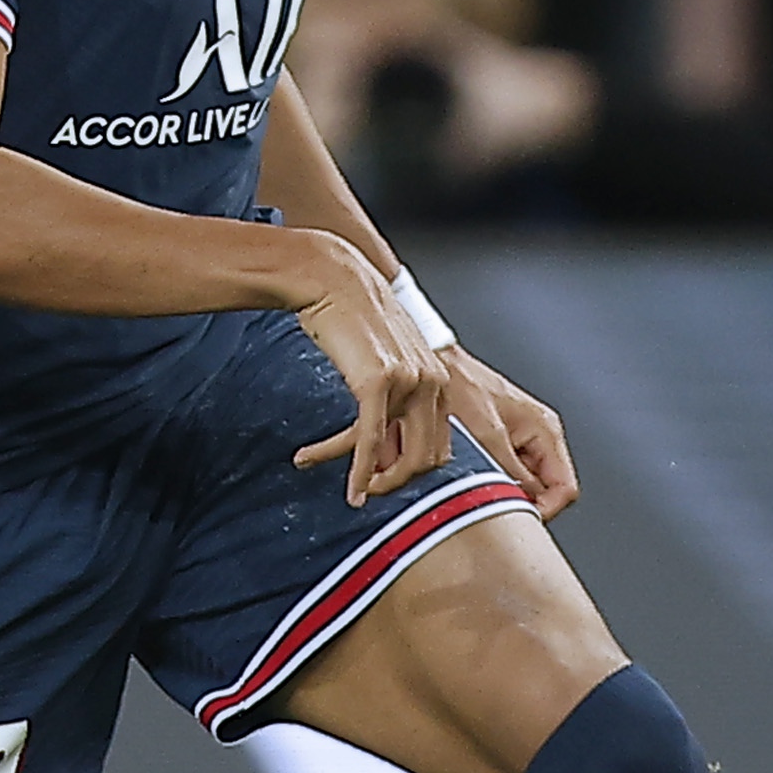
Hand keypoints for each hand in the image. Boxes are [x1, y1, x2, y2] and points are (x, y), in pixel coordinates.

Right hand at [284, 235, 450, 505]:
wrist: (332, 278)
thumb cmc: (351, 316)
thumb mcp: (384, 356)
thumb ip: (393, 392)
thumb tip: (382, 435)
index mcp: (438, 379)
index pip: (440, 444)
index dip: (415, 471)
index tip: (388, 482)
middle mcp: (432, 382)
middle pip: (428, 457)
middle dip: (400, 484)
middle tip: (372, 495)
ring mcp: (408, 382)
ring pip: (399, 454)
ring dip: (374, 480)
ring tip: (354, 492)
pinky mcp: (377, 382)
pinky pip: (371, 440)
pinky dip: (360, 470)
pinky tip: (351, 487)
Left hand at [441, 348, 577, 517]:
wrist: (435, 366)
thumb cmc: (460, 385)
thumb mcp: (485, 434)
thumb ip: (509, 472)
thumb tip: (520, 505)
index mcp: (546, 431)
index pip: (565, 489)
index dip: (544, 510)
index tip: (516, 519)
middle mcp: (539, 436)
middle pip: (545, 491)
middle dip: (520, 502)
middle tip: (490, 507)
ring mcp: (521, 440)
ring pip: (523, 485)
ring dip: (501, 491)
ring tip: (474, 485)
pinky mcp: (501, 443)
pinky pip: (504, 474)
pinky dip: (488, 481)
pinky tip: (467, 477)